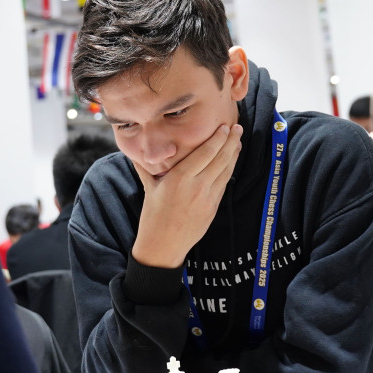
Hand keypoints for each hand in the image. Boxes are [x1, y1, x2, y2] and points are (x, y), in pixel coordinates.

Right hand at [130, 123, 242, 267]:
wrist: (163, 246)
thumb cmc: (153, 216)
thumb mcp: (149, 188)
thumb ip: (145, 166)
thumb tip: (135, 150)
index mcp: (179, 178)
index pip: (205, 153)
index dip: (218, 138)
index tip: (225, 126)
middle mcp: (196, 186)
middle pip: (220, 159)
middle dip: (231, 141)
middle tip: (237, 127)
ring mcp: (207, 198)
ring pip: (226, 171)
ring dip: (234, 154)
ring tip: (238, 141)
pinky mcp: (213, 207)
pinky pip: (224, 184)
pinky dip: (230, 170)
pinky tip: (232, 161)